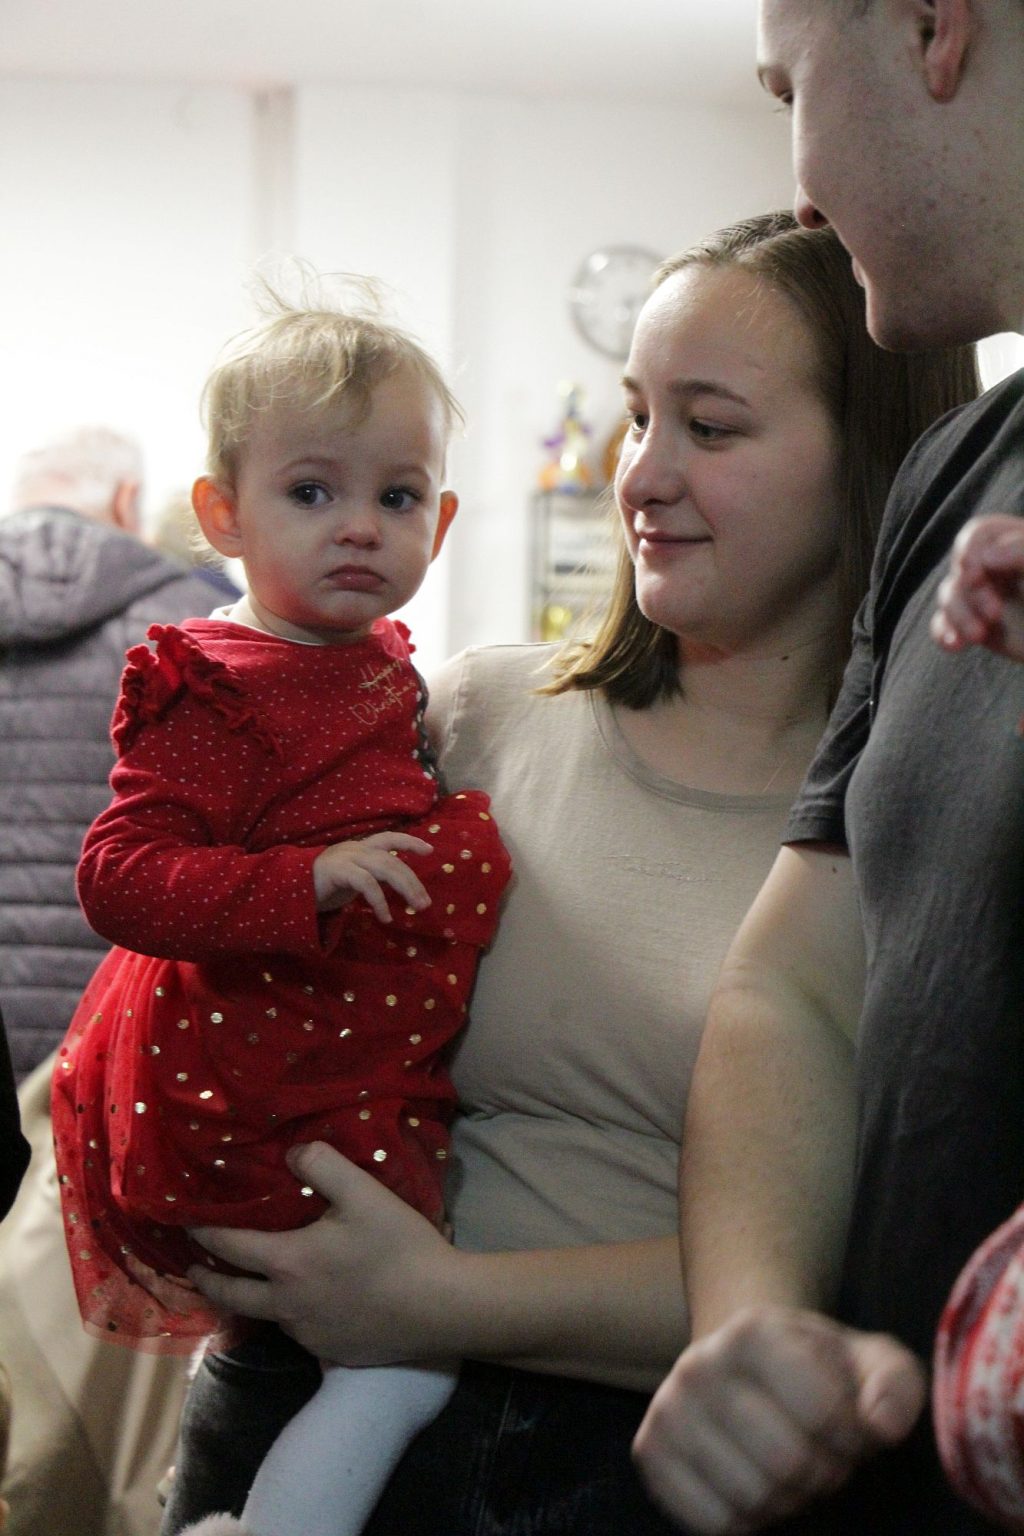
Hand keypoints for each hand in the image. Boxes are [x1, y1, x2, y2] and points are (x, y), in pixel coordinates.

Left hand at [188, 1142, 458, 1363]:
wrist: (441, 1308)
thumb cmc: (400, 1247)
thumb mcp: (364, 1192)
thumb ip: (322, 1165)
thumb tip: (290, 1153)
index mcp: (288, 1263)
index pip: (230, 1246)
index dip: (203, 1232)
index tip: (185, 1223)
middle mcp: (287, 1305)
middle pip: (232, 1296)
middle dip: (207, 1281)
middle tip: (194, 1269)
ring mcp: (308, 1335)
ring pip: (268, 1315)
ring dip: (254, 1297)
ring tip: (255, 1281)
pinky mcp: (331, 1352)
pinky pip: (300, 1331)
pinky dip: (292, 1314)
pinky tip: (310, 1301)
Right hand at [312, 832, 431, 920]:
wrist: (288, 890)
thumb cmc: (323, 886)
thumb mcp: (352, 879)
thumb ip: (372, 877)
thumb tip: (399, 888)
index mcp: (360, 848)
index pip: (390, 838)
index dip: (410, 842)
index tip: (430, 850)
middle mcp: (356, 849)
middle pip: (393, 860)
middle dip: (413, 881)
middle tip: (426, 903)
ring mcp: (346, 858)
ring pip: (385, 868)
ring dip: (405, 888)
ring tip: (416, 908)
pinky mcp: (338, 871)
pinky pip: (366, 884)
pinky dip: (379, 901)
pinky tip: (386, 917)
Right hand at [632, 1306, 925, 1533]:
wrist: (745, 1366)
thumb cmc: (818, 1370)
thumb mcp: (867, 1361)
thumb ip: (895, 1385)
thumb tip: (880, 1426)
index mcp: (752, 1331)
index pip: (825, 1413)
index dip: (852, 1437)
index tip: (847, 1426)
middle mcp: (699, 1364)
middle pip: (787, 1463)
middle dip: (821, 1472)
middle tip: (819, 1454)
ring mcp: (667, 1409)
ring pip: (751, 1498)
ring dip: (786, 1500)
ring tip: (786, 1467)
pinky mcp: (649, 1453)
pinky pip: (712, 1523)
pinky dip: (746, 1521)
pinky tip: (751, 1483)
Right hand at [931, 515, 1023, 661]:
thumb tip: (987, 557)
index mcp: (1018, 544)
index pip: (980, 533)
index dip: (971, 549)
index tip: (976, 571)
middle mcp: (997, 568)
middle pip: (961, 568)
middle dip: (971, 592)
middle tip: (993, 614)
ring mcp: (986, 597)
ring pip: (950, 595)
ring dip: (958, 615)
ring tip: (979, 636)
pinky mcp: (978, 626)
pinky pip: (945, 625)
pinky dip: (945, 633)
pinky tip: (955, 645)